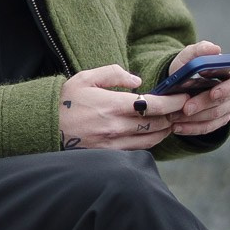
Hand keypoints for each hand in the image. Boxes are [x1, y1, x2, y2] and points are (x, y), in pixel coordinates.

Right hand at [58, 64, 187, 149]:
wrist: (45, 128)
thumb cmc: (65, 101)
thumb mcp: (85, 78)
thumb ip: (114, 74)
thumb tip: (138, 80)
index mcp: (113, 105)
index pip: (155, 106)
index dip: (175, 102)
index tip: (185, 97)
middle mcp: (116, 127)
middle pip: (158, 124)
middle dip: (173, 116)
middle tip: (182, 108)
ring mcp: (114, 144)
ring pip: (152, 139)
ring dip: (164, 129)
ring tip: (170, 119)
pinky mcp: (110, 155)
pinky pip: (139, 150)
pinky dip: (150, 141)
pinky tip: (152, 132)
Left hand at [167, 39, 229, 137]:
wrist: (178, 84)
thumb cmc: (187, 67)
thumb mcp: (188, 56)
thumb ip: (199, 50)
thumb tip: (215, 49)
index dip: (226, 89)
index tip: (212, 93)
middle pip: (224, 103)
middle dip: (204, 106)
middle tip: (186, 108)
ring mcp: (227, 108)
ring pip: (215, 117)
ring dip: (194, 119)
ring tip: (175, 117)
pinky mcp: (218, 121)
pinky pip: (208, 128)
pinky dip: (192, 128)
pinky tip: (177, 127)